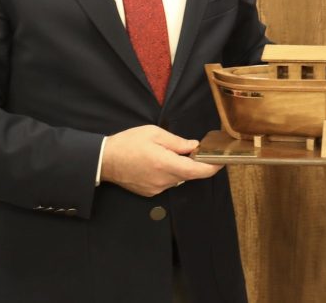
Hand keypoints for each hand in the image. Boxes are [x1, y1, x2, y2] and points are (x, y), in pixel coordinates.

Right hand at [100, 125, 221, 196]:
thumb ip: (177, 142)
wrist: (104, 160)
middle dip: (195, 163)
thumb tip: (194, 147)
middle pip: (189, 174)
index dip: (212, 167)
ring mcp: (156, 189)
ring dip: (181, 167)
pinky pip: (167, 182)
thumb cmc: (128, 143)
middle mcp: (163, 180)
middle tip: (195, 149)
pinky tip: (159, 162)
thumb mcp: (154, 134)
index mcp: (166, 164)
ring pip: (178, 178)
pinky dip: (170, 173)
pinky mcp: (150, 192)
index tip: (221, 161)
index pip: (197, 171)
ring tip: (171, 153)